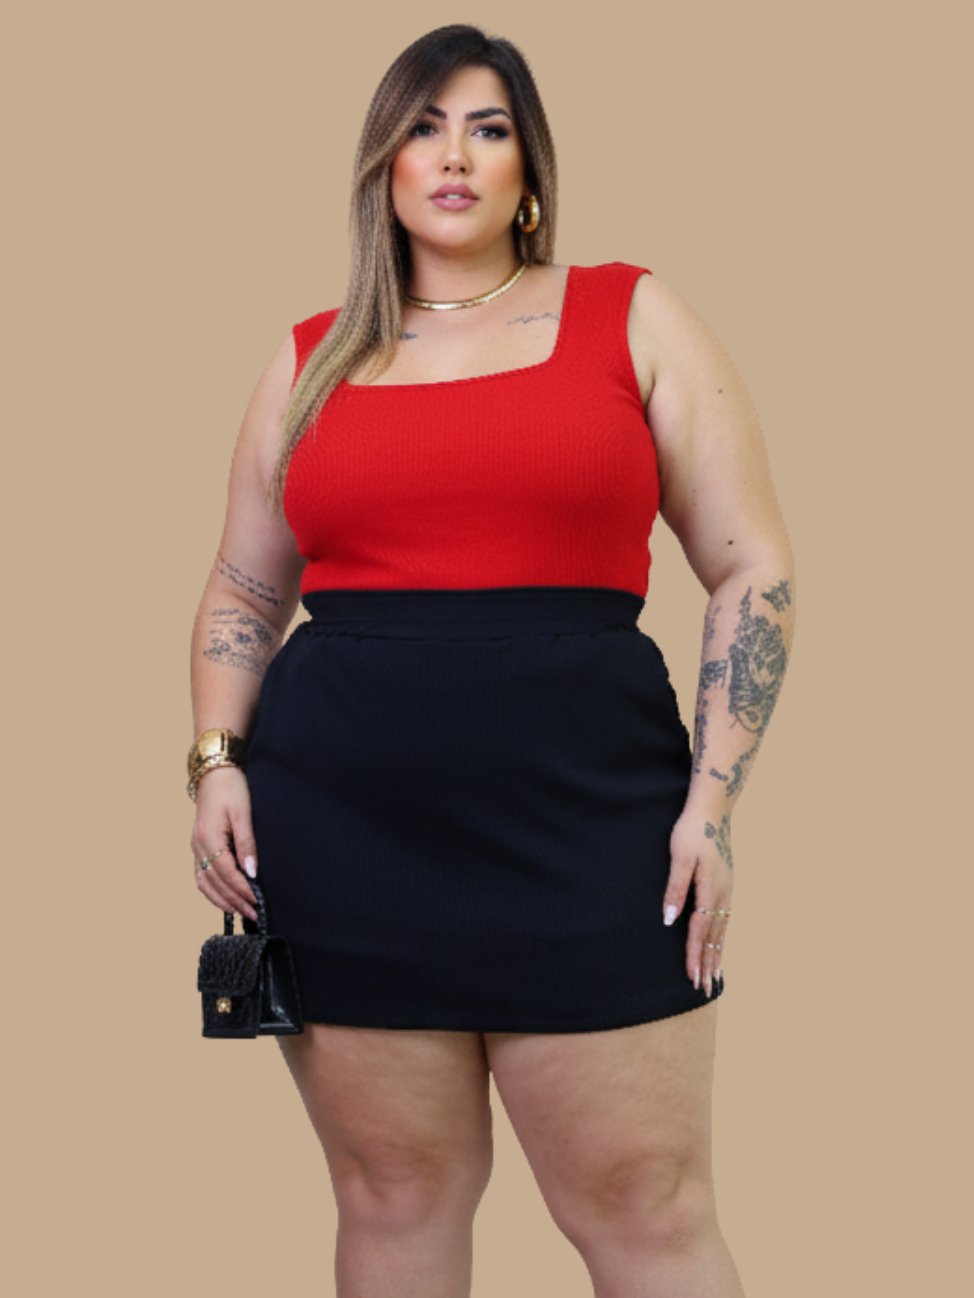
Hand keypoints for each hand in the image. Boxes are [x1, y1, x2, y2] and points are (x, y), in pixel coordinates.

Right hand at [190, 766, 259, 920]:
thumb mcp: (243, 813)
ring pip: (205, 883)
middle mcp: (198, 846)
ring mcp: (195, 847)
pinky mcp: (198, 847)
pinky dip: (212, 891)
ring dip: (222, 900)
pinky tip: (225, 898)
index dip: (242, 890)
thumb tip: (252, 872)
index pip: (226, 872)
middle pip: (215, 882)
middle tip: (254, 914)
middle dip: (234, 901)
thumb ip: (247, 844)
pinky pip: (201, 876)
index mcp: (209, 838)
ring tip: (240, 912)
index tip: (258, 902)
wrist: (215, 772)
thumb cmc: (232, 789)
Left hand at [662, 805, 733, 997]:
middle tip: (704, 990)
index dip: (694, 955)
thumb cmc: (691, 831)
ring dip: (716, 954)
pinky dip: (722, 937)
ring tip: (714, 977)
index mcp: (710, 889)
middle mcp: (723, 893)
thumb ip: (675, 889)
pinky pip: (725, 919)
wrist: (713, 809)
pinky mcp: (726, 884)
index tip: (691, 977)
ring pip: (722, 929)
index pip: (700, 931)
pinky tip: (718, 945)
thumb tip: (670, 921)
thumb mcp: (679, 858)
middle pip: (714, 936)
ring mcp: (727, 889)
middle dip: (708, 964)